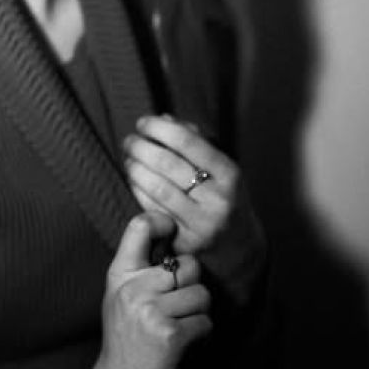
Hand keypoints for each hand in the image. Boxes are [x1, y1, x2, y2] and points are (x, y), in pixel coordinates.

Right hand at [82, 211, 210, 368]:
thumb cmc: (125, 343)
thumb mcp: (120, 298)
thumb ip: (140, 270)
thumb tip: (173, 240)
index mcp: (119, 275)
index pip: (139, 227)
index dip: (162, 221)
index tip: (170, 231)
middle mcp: (132, 289)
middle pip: (187, 265)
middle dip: (192, 286)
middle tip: (177, 306)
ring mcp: (150, 312)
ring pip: (201, 294)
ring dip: (198, 313)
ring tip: (179, 326)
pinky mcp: (170, 336)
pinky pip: (205, 321)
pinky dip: (201, 334)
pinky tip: (183, 344)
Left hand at [123, 115, 265, 304]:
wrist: (240, 251)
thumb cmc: (225, 198)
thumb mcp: (222, 169)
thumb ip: (196, 141)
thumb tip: (164, 118)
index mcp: (229, 174)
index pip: (187, 141)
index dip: (158, 127)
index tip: (142, 122)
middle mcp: (218, 199)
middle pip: (167, 164)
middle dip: (140, 146)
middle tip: (129, 140)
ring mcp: (201, 224)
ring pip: (156, 188)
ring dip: (134, 168)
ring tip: (128, 157)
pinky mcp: (185, 242)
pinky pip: (153, 210)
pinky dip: (137, 190)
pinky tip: (134, 180)